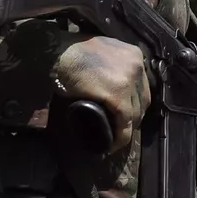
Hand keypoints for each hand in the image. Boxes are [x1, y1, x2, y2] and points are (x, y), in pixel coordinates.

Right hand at [54, 34, 150, 153]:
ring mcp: (129, 80)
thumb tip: (111, 85)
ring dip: (125, 129)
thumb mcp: (100, 52)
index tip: (123, 117)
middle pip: (141, 101)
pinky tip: (111, 145)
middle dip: (131, 118)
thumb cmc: (71, 53)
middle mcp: (136, 65)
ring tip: (112, 137)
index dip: (133, 104)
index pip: (141, 87)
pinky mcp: (117, 94)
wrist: (54, 53)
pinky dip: (119, 137)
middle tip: (116, 128)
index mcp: (133, 54)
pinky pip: (124, 123)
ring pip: (135, 114)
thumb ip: (111, 65)